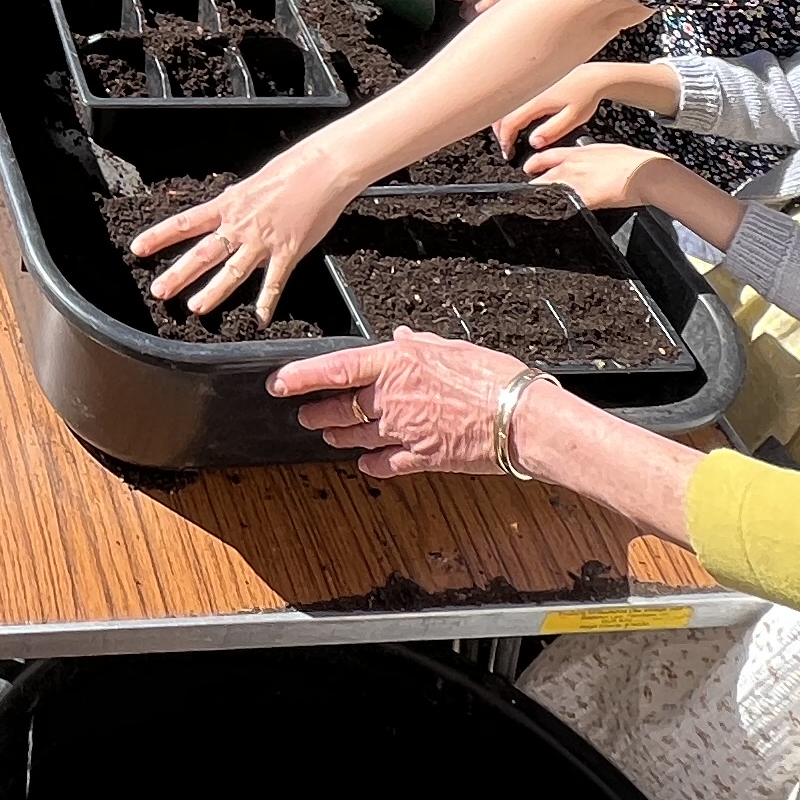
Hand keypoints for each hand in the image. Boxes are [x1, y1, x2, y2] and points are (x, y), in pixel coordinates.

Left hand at [127, 139, 366, 322]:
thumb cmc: (291, 169)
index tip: (138, 248)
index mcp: (229, 204)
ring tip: (195, 308)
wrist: (324, 168)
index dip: (159, 236)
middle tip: (159, 291)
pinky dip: (267, 301)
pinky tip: (259, 318)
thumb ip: (236, 204)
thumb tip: (224, 213)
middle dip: (179, 273)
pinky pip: (275, 281)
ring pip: (233, 271)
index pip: (186, 223)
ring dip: (213, 291)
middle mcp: (241, 224)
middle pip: (203, 252)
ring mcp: (264, 240)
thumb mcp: (252, 183)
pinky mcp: (289, 251)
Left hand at [267, 328, 530, 474]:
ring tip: (329, 436)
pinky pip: (386, 463)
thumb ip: (421, 344)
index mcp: (397, 363)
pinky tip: (366, 464)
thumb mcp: (453, 348)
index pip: (335, 369)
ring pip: (357, 437)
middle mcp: (393, 398)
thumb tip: (402, 335)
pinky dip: (373, 464)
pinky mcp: (422, 458)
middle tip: (305, 414)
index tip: (278, 383)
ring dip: (339, 437)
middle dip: (318, 412)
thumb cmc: (494, 377)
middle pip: (340, 408)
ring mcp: (404, 431)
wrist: (521, 418)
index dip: (301, 377)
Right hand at [493, 60, 674, 156]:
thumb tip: (534, 143)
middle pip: (500, 114)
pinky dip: (507, 111)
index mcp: (536, 100)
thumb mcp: (573, 118)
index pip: (509, 123)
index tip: (509, 152)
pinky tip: (516, 118)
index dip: (505, 141)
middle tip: (508, 147)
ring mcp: (527, 85)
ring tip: (510, 135)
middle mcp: (527, 90)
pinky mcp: (529, 83)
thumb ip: (552, 132)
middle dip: (500, 134)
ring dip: (502, 122)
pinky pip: (510, 99)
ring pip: (503, 105)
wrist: (592, 76)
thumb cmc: (586, 94)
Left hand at [522, 143, 681, 216]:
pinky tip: (559, 216)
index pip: (544, 157)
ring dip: (545, 199)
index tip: (528, 169)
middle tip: (532, 192)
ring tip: (542, 206)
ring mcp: (575, 184)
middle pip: (540, 178)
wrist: (644, 173)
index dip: (533, 165)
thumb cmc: (632, 161)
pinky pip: (565, 207)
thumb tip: (584, 161)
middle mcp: (570, 167)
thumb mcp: (604, 150)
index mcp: (576, 153)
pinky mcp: (583, 201)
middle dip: (534, 185)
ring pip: (548, 193)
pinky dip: (560, 211)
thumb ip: (587, 155)